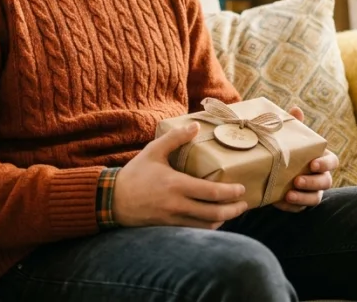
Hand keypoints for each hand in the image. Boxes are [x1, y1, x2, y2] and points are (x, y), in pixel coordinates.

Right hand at [113, 121, 249, 228]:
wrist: (113, 200)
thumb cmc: (135, 174)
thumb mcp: (153, 151)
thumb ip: (175, 138)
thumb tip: (195, 126)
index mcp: (176, 185)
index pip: (211, 192)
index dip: (230, 192)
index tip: (242, 188)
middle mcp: (177, 205)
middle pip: (214, 213)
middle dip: (233, 210)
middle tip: (243, 203)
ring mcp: (173, 219)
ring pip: (206, 225)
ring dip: (223, 220)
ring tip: (232, 211)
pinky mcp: (169, 227)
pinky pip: (194, 230)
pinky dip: (208, 227)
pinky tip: (213, 220)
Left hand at [272, 106, 337, 212]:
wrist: (269, 167)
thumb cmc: (286, 149)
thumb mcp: (289, 138)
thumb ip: (294, 125)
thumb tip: (296, 109)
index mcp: (321, 158)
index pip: (333, 162)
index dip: (325, 164)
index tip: (313, 163)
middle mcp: (321, 176)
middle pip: (326, 182)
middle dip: (312, 182)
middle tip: (297, 181)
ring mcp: (312, 191)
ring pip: (315, 198)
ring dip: (303, 197)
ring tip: (288, 195)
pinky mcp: (301, 203)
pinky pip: (300, 208)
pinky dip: (290, 206)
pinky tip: (278, 202)